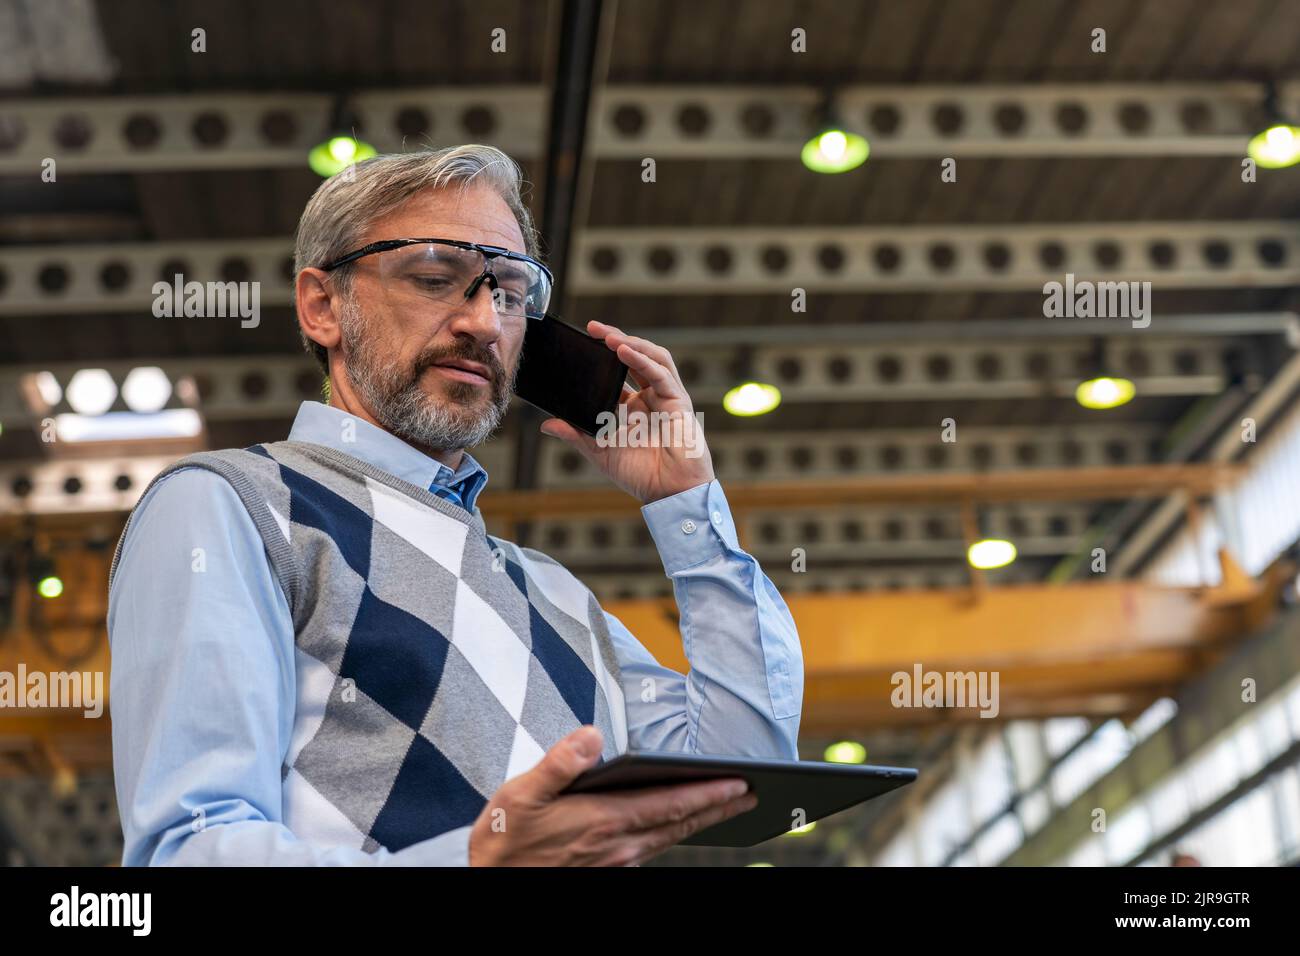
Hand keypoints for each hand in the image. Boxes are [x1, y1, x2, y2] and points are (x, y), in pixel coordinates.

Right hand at [467, 726, 757, 866]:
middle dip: (717, 807)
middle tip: (751, 794)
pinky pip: (652, 849)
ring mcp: (614, 862)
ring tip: (727, 805)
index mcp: (603, 821)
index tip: (740, 783)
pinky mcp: (605, 870)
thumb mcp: (521, 794)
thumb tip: (592, 735)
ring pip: (669, 838)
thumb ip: (559, 763)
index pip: (669, 804)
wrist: (490, 882)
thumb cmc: (504, 839)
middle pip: (679, 823)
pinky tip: (678, 826)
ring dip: (701, 821)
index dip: (708, 793)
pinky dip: (674, 834)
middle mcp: (617, 845)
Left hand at [538, 320, 715, 504]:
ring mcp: (666, 397)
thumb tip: (546, 424)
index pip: (619, 373)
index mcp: (634, 407)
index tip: (584, 343)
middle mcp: (650, 398)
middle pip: (635, 358)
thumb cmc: (640, 474)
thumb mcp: (599, 450)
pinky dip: (643, 360)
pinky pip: (660, 374)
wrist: (668, 492)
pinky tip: (625, 350)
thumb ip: (575, 434)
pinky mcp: (678, 401)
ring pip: (652, 358)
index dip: (604, 357)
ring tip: (609, 336)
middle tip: (593, 328)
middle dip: (616, 340)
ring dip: (631, 344)